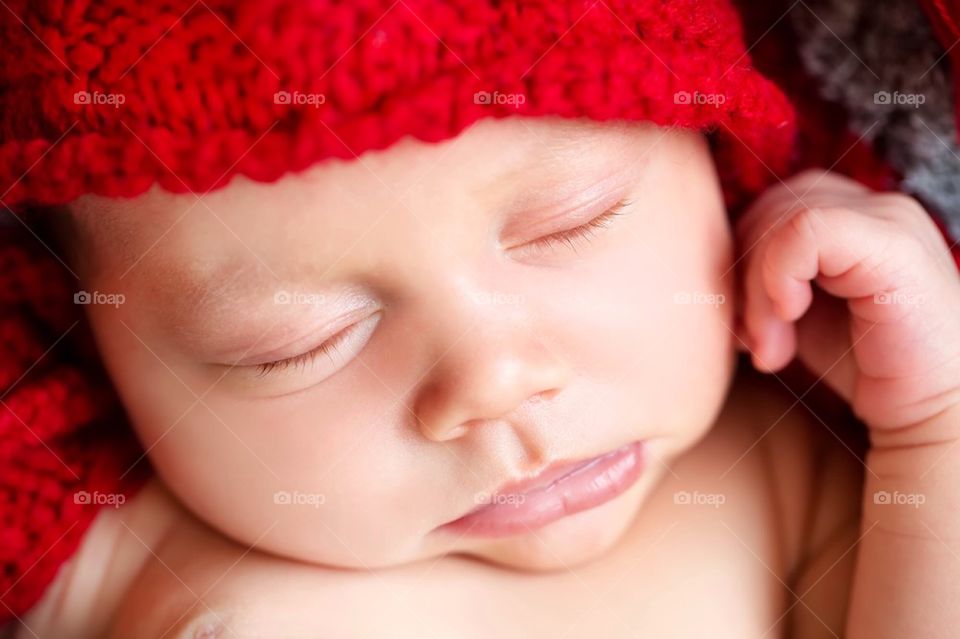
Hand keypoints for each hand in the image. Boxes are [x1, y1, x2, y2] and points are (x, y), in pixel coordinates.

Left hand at [735, 169, 959, 440]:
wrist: (932, 409)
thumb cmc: (860, 362)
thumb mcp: (792, 311)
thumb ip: (759, 277)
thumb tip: (705, 272)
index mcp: (844, 211)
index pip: (763, 206)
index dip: (738, 263)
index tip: (745, 329)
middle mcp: (868, 202)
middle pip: (765, 208)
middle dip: (743, 279)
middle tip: (755, 343)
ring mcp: (886, 216)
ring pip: (778, 217)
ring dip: (758, 290)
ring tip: (773, 348)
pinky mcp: (894, 242)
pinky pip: (805, 228)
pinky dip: (780, 275)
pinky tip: (791, 317)